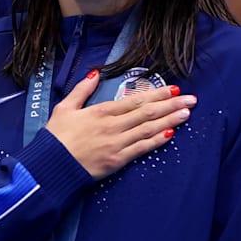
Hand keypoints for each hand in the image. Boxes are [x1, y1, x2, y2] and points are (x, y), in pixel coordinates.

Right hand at [41, 72, 192, 179]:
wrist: (50, 166)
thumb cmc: (55, 138)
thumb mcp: (64, 108)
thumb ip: (81, 90)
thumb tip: (94, 73)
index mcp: (101, 111)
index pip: (135, 100)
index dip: (157, 94)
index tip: (173, 88)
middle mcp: (113, 125)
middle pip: (148, 112)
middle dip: (171, 104)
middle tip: (190, 99)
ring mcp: (117, 143)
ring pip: (149, 128)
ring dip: (170, 120)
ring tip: (186, 113)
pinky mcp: (117, 160)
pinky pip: (142, 148)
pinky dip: (157, 140)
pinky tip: (170, 133)